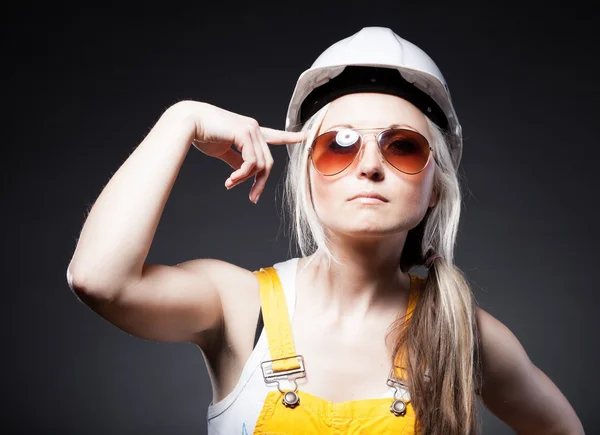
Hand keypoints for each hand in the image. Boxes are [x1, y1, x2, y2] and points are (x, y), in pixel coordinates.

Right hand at [178, 101, 304, 202]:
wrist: (188, 122)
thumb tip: (243, 173)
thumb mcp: (223, 150)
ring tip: (230, 184)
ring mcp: (251, 129)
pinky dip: (243, 175)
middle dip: (260, 182)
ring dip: (246, 180)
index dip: (290, 137)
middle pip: (267, 162)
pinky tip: (231, 180)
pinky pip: (251, 162)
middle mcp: (254, 128)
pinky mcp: (245, 133)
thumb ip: (236, 160)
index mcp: (250, 131)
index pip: (274, 135)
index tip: (305, 137)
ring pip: (260, 164)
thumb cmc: (202, 134)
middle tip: (252, 198)